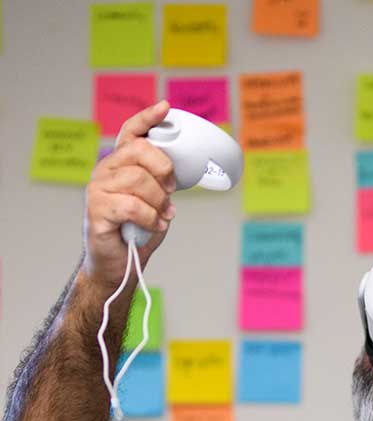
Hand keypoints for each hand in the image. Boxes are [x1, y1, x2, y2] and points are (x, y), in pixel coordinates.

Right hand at [82, 100, 176, 288]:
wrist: (119, 264)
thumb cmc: (137, 230)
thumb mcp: (155, 200)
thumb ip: (161, 181)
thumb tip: (179, 170)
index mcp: (120, 164)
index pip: (130, 132)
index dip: (147, 118)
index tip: (165, 108)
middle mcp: (105, 171)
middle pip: (140, 150)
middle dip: (163, 170)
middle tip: (169, 192)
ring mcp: (98, 189)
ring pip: (138, 179)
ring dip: (158, 200)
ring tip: (161, 214)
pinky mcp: (97, 210)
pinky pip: (133, 205)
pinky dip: (151, 218)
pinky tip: (154, 224)